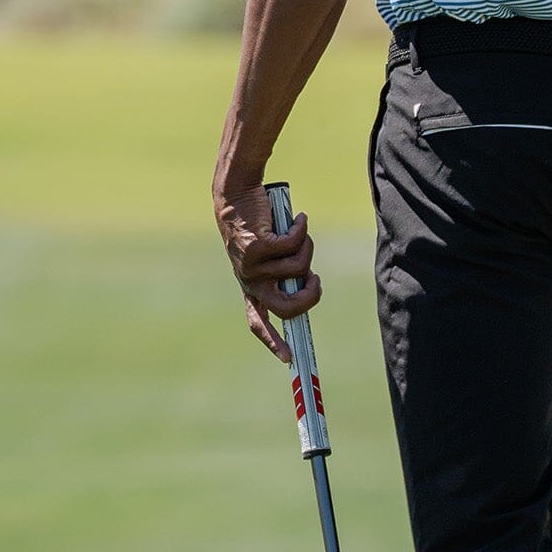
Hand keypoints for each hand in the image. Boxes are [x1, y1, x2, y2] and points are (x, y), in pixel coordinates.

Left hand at [213, 181, 320, 361]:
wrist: (236, 193)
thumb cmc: (257, 223)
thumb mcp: (269, 254)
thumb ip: (282, 272)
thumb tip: (305, 288)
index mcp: (249, 286)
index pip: (257, 322)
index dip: (273, 342)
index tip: (288, 358)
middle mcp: (249, 280)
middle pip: (288, 307)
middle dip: (310, 295)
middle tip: (315, 278)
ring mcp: (252, 265)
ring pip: (299, 268)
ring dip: (306, 246)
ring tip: (297, 229)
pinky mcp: (258, 246)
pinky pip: (294, 245)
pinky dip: (302, 230)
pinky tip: (298, 218)